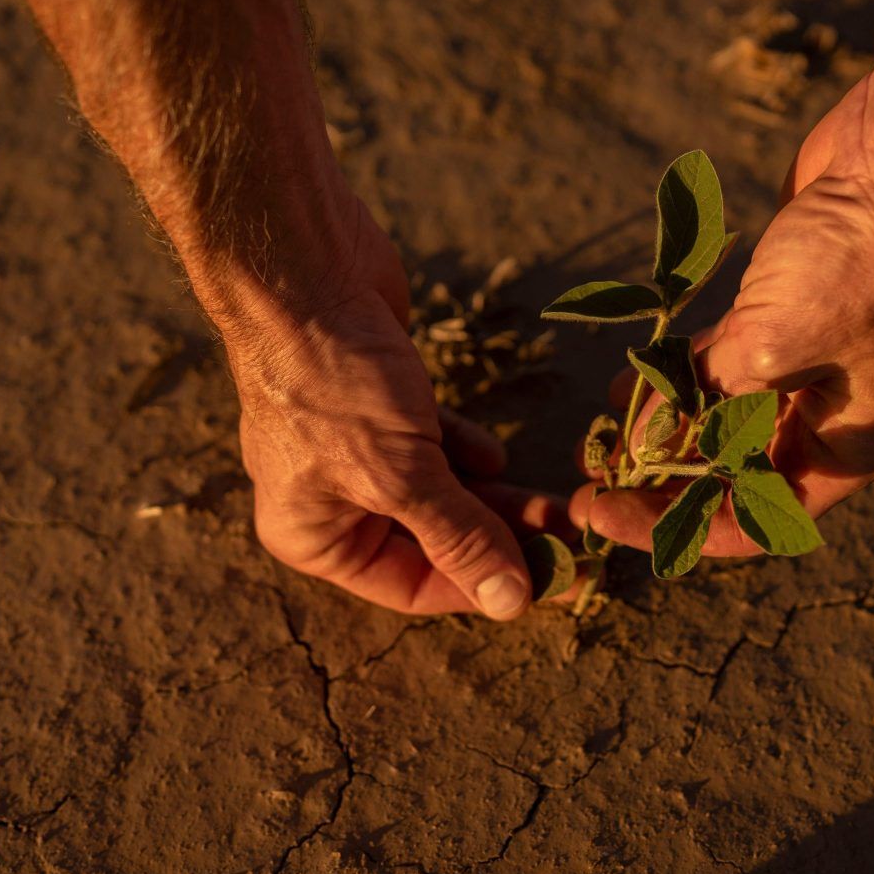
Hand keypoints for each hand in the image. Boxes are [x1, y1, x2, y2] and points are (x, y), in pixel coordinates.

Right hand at [232, 215, 558, 616]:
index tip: (552, 582)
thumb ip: (458, 537)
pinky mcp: (383, 402)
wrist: (302, 270)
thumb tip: (510, 604)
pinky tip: (500, 454)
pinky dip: (468, 451)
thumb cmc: (332, 382)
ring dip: (495, 498)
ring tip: (556, 503)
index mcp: (314, 537)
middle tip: (571, 541)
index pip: (414, 587)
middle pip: (432, 540)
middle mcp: (331, 500)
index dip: (483, 587)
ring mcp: (356, 448)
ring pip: (441, 491)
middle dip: (499, 539)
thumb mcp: (399, 474)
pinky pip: (434, 445)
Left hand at [572, 76, 873, 554]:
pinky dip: (675, 377)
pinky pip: (720, 364)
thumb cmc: (863, 266)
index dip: (676, 525)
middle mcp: (830, 418)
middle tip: (589, 481)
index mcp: (848, 449)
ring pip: (722, 417)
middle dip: (661, 480)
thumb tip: (640, 445)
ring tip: (598, 437)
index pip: (755, 519)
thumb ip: (709, 401)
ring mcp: (808, 363)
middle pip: (733, 474)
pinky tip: (626, 383)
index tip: (606, 514)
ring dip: (662, 429)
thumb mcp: (776, 348)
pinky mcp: (784, 312)